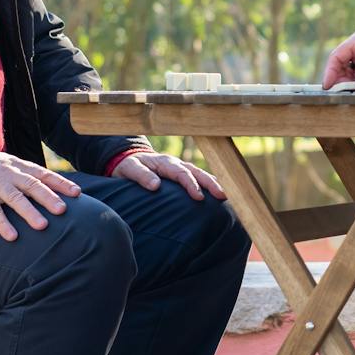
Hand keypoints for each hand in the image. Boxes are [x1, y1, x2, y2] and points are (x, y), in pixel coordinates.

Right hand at [0, 151, 80, 241]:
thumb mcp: (15, 168)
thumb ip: (33, 179)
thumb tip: (59, 195)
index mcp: (22, 168)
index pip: (45, 174)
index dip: (61, 183)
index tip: (77, 193)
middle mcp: (11, 174)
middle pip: (32, 185)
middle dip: (48, 197)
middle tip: (62, 210)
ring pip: (15, 198)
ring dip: (29, 212)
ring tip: (42, 226)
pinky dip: (3, 224)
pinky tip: (12, 236)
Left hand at [111, 150, 225, 200]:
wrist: (127, 157)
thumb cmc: (128, 166)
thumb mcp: (129, 169)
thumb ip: (141, 176)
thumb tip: (155, 185)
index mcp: (165, 163)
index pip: (181, 173)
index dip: (191, 184)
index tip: (199, 197)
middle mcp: (176, 163)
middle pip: (197, 172)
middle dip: (211, 183)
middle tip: (223, 195)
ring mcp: (180, 167)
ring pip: (201, 173)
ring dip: (214, 183)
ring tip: (227, 195)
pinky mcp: (182, 172)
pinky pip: (199, 176)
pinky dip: (210, 182)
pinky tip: (219, 191)